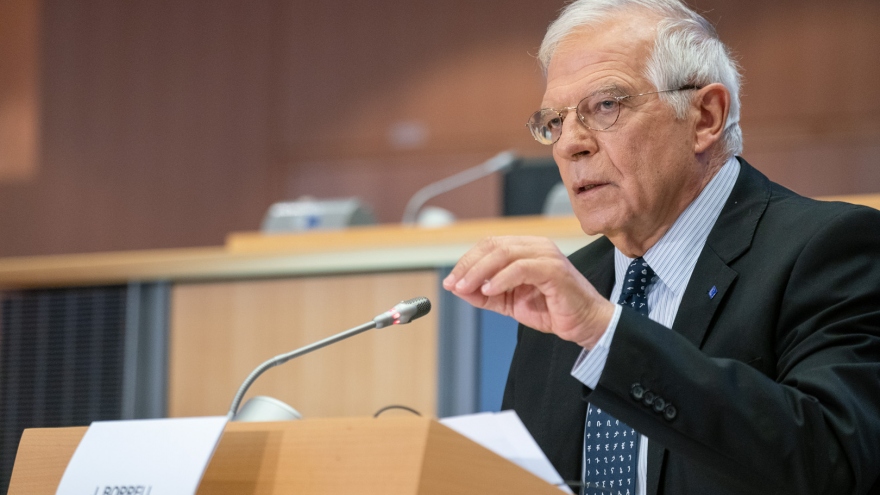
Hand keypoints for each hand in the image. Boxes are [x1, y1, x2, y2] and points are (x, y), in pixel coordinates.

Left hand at [442, 236, 614, 348]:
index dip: (467, 261)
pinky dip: (501, 278)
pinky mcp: (554, 270)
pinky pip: (521, 268)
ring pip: (504, 253)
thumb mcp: (509, 302)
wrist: (584, 324)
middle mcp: (535, 246)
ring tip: (465, 288)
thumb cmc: (552, 309)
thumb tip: (457, 288)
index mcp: (525, 249)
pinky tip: (489, 290)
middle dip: (468, 266)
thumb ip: (485, 294)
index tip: (450, 281)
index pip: (489, 245)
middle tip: (454, 284)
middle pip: (493, 246)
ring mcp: (546, 255)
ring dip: (479, 272)